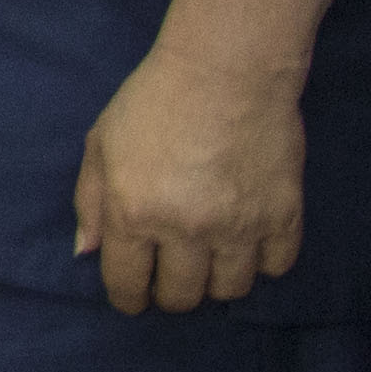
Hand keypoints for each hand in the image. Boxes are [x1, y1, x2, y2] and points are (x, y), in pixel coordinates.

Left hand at [73, 47, 304, 313]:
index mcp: (133, 213)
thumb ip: (90, 202)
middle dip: (172, 294)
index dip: (129, 298)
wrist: (226, 72)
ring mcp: (239, 227)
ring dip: (217, 282)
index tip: (135, 298)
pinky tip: (249, 243)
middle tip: (172, 277)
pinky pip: (276, 267)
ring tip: (210, 259)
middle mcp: (185, 229)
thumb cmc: (153, 102)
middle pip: (182, 297)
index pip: (128, 284)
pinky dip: (262, 263)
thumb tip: (87, 252)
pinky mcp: (283, 216)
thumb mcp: (100, 144)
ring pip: (230, 290)